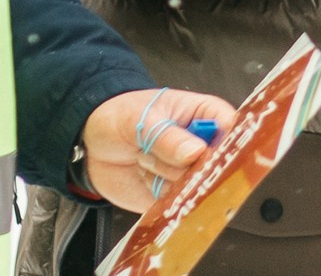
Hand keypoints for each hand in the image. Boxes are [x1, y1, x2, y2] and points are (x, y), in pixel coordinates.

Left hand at [79, 87, 238, 212]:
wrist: (90, 143)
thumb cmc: (119, 116)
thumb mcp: (140, 118)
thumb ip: (166, 136)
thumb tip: (195, 151)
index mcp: (202, 115)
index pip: (230, 128)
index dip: (228, 143)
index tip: (211, 154)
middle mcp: (200, 146)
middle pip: (215, 165)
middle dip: (187, 167)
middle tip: (159, 154)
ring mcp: (187, 174)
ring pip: (193, 188)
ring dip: (164, 180)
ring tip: (142, 159)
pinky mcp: (172, 197)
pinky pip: (177, 207)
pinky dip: (162, 201)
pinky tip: (145, 180)